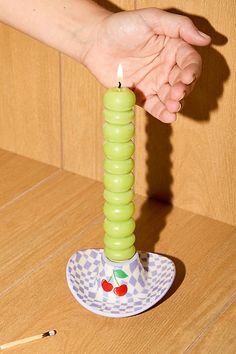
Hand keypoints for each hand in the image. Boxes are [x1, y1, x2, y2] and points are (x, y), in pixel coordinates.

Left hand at [83, 8, 210, 121]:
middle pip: (182, 82)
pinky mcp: (141, 96)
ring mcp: (154, 83)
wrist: (95, 42)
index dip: (192, 70)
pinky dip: (162, 113)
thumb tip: (205, 39)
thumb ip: (179, 27)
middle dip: (183, 89)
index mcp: (172, 48)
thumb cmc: (122, 26)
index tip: (187, 76)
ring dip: (175, 104)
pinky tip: (168, 117)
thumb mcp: (151, 19)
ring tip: (173, 106)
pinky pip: (155, 107)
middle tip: (177, 93)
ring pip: (171, 97)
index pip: (190, 61)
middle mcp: (166, 67)